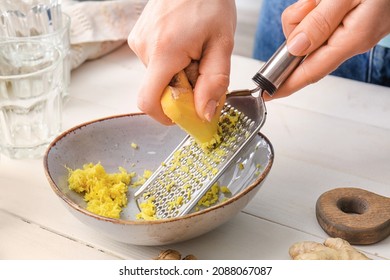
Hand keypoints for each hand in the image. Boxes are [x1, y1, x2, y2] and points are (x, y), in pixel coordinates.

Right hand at [128, 0, 235, 123]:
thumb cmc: (209, 1)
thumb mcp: (222, 44)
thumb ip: (214, 82)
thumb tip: (204, 114)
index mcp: (164, 52)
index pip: (149, 101)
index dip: (167, 116)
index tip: (186, 114)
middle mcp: (145, 48)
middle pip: (159, 90)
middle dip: (183, 89)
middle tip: (201, 66)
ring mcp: (139, 41)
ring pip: (158, 77)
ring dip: (179, 74)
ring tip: (194, 49)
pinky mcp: (139, 38)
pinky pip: (155, 63)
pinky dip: (171, 63)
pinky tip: (184, 44)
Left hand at [270, 0, 389, 99]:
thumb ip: (320, 22)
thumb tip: (296, 48)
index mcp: (351, 39)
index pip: (310, 71)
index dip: (286, 84)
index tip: (267, 93)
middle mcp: (351, 39)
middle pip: (304, 47)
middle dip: (299, 25)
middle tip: (315, 3)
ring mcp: (350, 29)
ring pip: (307, 29)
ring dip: (308, 10)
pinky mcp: (349, 18)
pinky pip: (319, 17)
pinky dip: (315, 5)